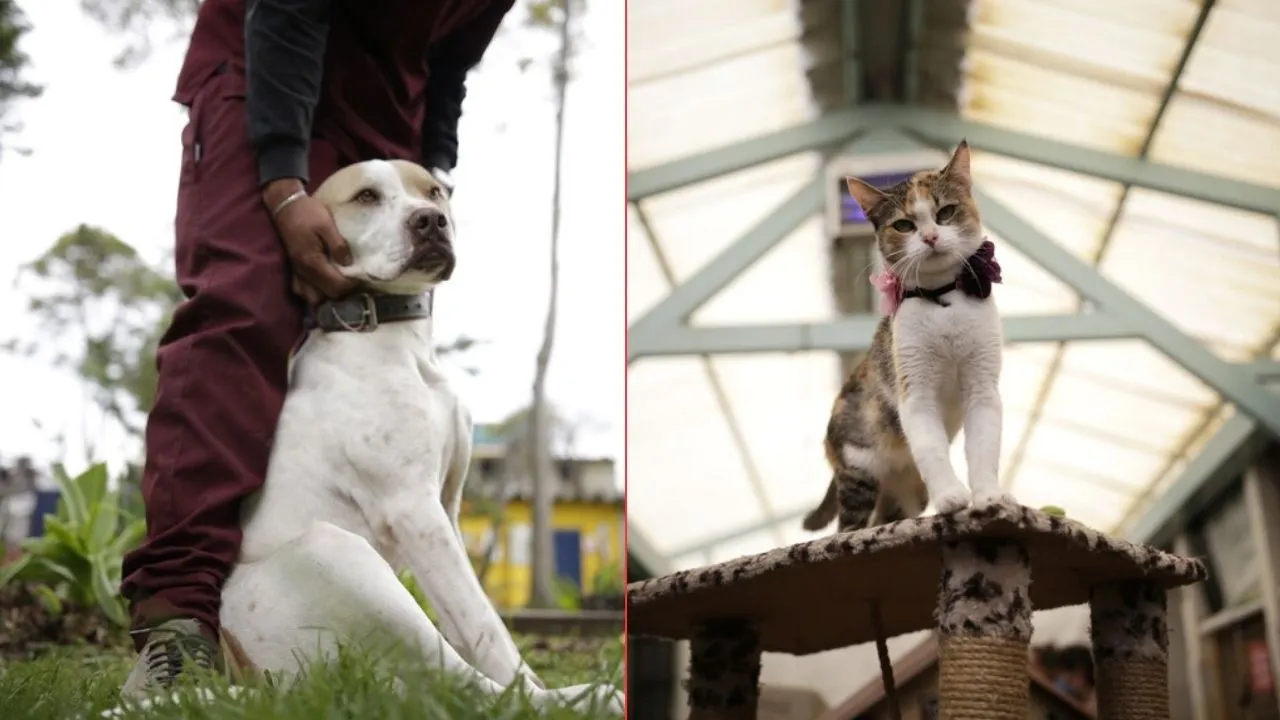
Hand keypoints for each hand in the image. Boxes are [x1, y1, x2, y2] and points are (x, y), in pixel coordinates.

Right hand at [263, 179, 358, 307]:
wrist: (285, 205)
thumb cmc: (308, 212)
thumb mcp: (327, 224)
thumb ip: (338, 245)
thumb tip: (349, 263)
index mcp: (312, 261)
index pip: (336, 285)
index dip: (351, 286)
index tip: (363, 280)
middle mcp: (303, 271)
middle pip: (326, 296)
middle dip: (342, 294)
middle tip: (354, 285)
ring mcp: (296, 272)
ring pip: (312, 298)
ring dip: (327, 297)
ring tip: (340, 288)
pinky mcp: (293, 269)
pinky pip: (302, 291)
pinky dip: (314, 293)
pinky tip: (323, 287)